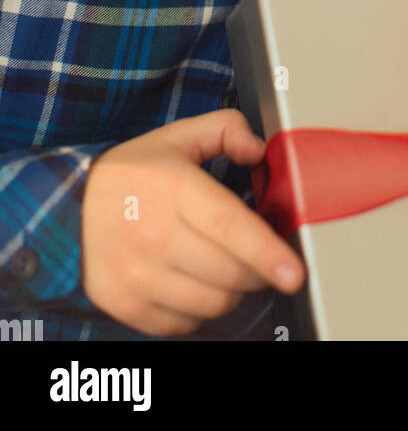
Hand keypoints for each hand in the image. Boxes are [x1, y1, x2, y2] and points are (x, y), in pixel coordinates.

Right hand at [81, 109, 303, 336]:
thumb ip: (228, 129)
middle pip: (230, 272)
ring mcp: (137, 275)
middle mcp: (153, 235)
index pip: (229, 227)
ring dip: (232, 290)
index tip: (294, 272)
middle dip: (259, 269)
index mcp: (173, 188)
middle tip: (258, 255)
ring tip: (223, 266)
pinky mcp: (126, 304)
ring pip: (214, 303)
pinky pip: (186, 324)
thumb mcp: (178, 137)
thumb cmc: (133, 174)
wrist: (66, 209)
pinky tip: (192, 282)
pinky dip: (200, 310)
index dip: (266, 252)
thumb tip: (261, 152)